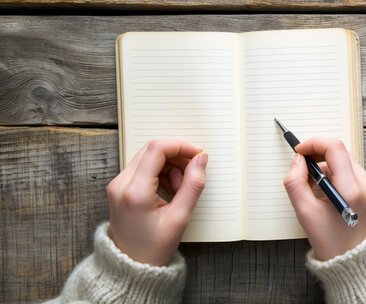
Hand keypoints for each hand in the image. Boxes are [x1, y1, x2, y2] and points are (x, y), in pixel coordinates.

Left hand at [107, 139, 207, 265]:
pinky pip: (143, 167)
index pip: (157, 150)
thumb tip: (201, 160)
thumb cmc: (154, 248)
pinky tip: (169, 190)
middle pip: (152, 150)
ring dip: (169, 166)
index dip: (181, 147)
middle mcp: (120, 185)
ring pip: (148, 157)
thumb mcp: (180, 218)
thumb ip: (193, 185)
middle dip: (176, 157)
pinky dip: (160, 172)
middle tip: (191, 175)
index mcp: (135, 192)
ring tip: (179, 189)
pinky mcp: (119, 187)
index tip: (197, 155)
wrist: (131, 266)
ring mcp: (117, 185)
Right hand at [283, 138, 365, 260]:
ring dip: (326, 166)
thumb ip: (295, 183)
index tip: (299, 152)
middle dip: (318, 154)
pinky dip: (336, 175)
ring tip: (312, 187)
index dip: (313, 144)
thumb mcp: (306, 214)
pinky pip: (351, 172)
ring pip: (345, 161)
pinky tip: (325, 192)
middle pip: (340, 152)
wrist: (359, 264)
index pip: (334, 148)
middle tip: (302, 167)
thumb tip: (298, 161)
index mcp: (352, 190)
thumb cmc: (333, 244)